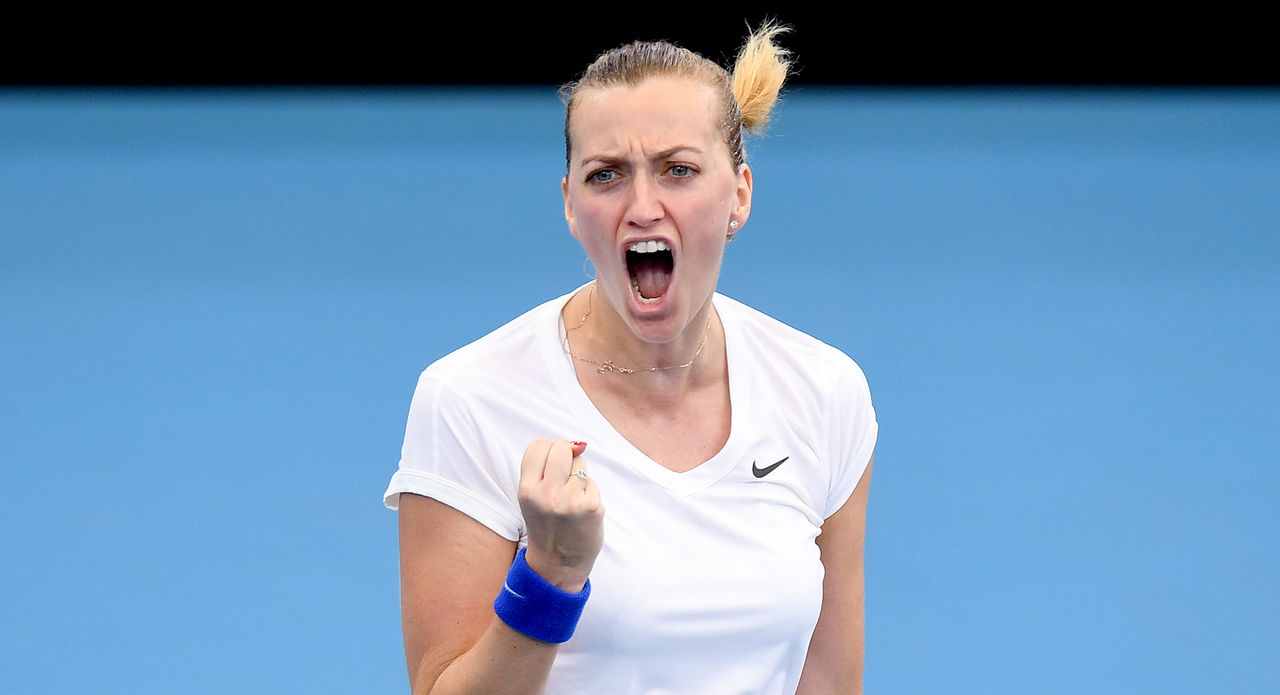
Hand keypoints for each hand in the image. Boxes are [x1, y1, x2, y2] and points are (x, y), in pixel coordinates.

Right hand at [517, 438, 603, 591]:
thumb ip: (544, 469)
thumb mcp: (532, 497)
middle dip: (567, 455)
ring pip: (580, 463)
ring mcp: (570, 500)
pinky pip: (592, 482)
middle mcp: (547, 494)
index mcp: (527, 489)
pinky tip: (582, 510)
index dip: (548, 448)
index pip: (538, 445)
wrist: (558, 563)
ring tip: (571, 498)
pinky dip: (589, 492)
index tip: (552, 461)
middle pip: (562, 448)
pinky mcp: (591, 507)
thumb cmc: (546, 525)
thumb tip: (578, 444)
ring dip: (579, 476)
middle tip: (565, 476)